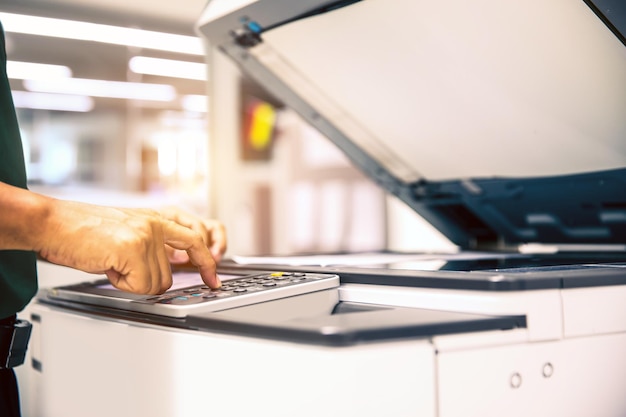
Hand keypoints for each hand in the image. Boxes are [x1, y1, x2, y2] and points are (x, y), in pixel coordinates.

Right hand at [34, 199, 223, 294]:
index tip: (213, 279)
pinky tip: (108, 266)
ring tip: (111, 261)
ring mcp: (147, 235)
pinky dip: (122, 284)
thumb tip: (169, 269)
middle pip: (170, 275)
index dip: (207, 262)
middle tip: (123, 269)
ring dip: (131, 281)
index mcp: (157, 218)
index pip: (195, 239)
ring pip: (155, 284)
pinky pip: (140, 286)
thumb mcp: (127, 232)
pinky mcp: (134, 248)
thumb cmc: (82, 230)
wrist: (54, 223)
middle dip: (149, 281)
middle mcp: (156, 224)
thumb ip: (153, 245)